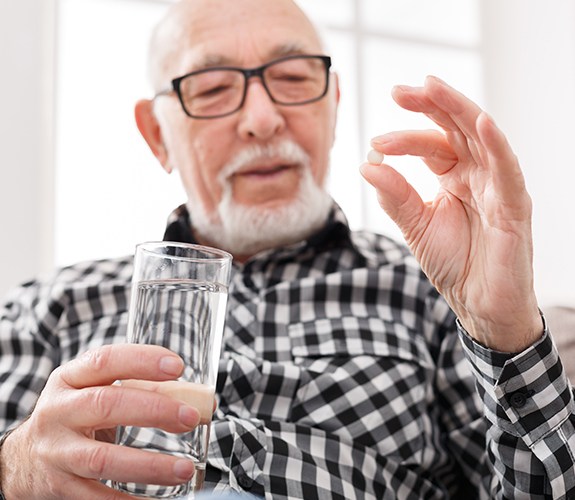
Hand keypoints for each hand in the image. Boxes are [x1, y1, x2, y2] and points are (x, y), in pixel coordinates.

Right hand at [0, 344, 200, 498]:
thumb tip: (200, 400)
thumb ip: (141, 388)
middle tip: (190, 418)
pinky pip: (96, 498)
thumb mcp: (95, 390)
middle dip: (153, 410)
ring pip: (102, 459)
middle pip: (106, 405)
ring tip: (184, 469)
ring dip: (148, 465)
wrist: (23, 457)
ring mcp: (56, 451)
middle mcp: (58, 411)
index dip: (141, 361)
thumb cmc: (76, 414)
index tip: (177, 366)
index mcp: (70, 378)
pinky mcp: (59, 486)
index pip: (105, 360)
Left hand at [360, 76, 541, 351]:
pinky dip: (496, 146)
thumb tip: (367, 165)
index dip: (404, 139)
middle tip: (399, 91)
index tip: (375, 144)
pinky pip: (508, 171)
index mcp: (454, 178)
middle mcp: (478, 175)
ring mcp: (498, 187)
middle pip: (457, 129)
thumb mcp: (416, 227)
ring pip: (482, 138)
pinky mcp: (515, 207)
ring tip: (432, 88)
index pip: (432, 145)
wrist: (478, 306)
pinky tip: (479, 123)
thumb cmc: (454, 265)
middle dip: (430, 106)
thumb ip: (396, 197)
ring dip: (458, 111)